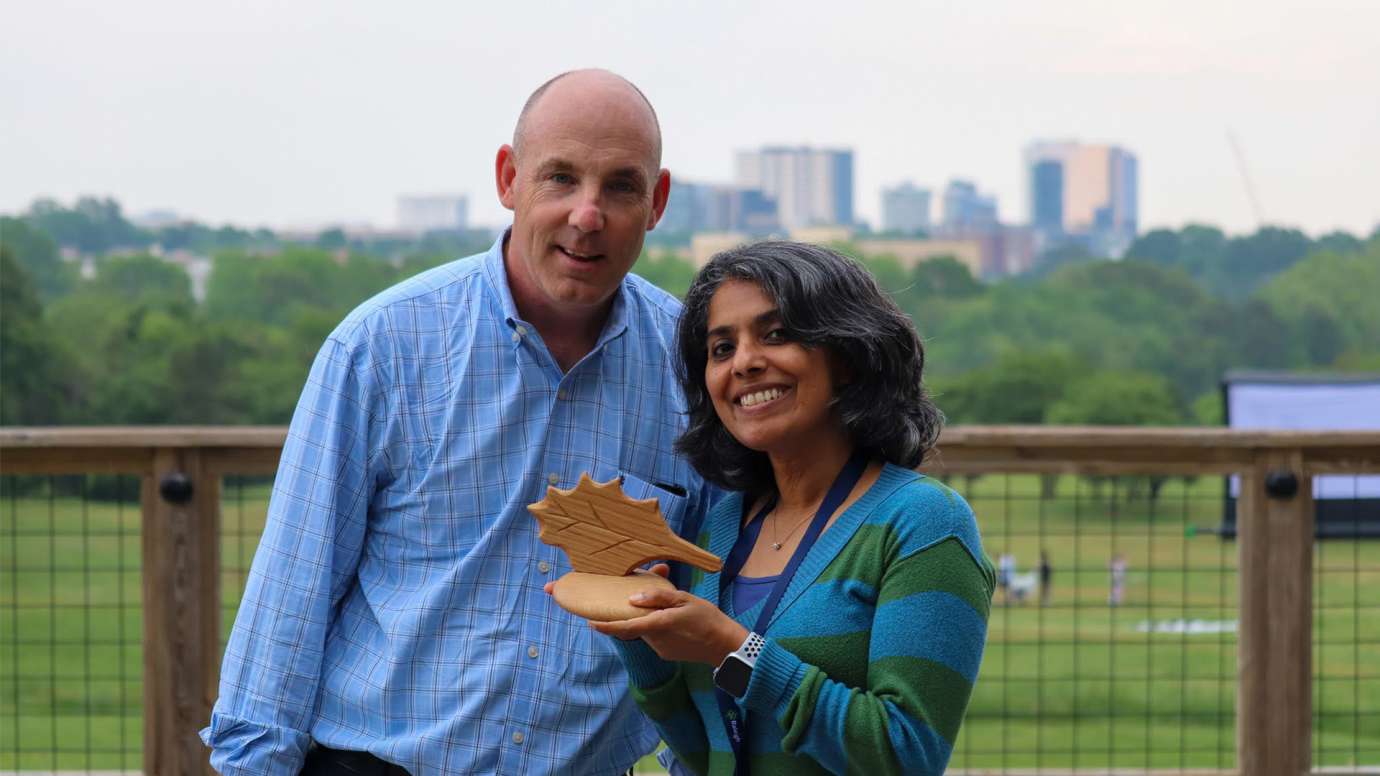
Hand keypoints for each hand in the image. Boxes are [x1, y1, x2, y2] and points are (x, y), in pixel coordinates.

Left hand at [591, 581, 748, 666]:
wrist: (724, 645)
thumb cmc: (707, 618)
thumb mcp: (685, 599)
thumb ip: (658, 596)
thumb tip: (633, 598)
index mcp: (659, 624)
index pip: (625, 626)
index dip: (605, 626)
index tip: (589, 622)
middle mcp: (656, 640)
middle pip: (634, 626)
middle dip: (629, 615)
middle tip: (629, 601)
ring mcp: (661, 649)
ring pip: (645, 631)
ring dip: (646, 621)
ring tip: (663, 608)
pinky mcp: (666, 654)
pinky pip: (654, 638)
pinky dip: (655, 628)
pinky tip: (672, 621)